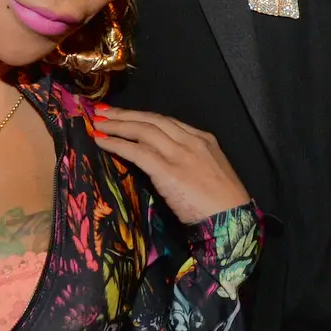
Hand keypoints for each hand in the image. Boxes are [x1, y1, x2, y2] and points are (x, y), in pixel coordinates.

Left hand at [88, 106, 249, 225]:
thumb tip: (163, 161)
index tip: (126, 115)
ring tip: (98, 123)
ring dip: (117, 125)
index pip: (167, 121)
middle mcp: (191, 141)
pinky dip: (117, 144)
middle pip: (152, 120)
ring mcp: (179, 154)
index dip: (143, 116)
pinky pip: (137, 151)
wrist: (232, 220)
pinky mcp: (168, 171)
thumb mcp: (210, 171)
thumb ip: (190, 160)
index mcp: (203, 139)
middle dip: (126, 114)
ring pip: (143, 131)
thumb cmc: (223, 204)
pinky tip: (102, 141)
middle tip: (103, 111)